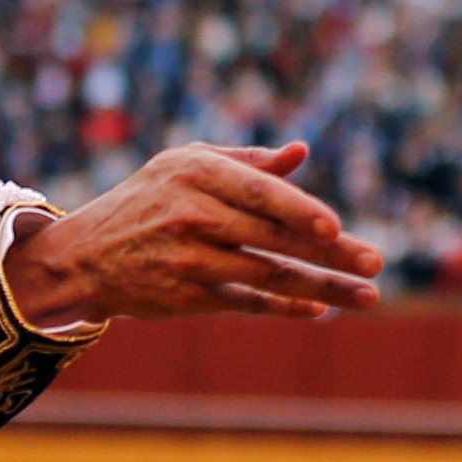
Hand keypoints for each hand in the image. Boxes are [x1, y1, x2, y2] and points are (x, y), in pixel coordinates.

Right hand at [5, 143, 383, 330]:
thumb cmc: (148, 199)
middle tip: (375, 264)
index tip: (336, 227)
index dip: (299, 211)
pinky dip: (285, 306)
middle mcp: (194, 216)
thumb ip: (247, 161)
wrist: (86, 254)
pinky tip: (318, 309)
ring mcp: (193, 261)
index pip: (259, 193)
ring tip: (368, 295)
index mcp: (197, 173)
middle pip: (275, 238)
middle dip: (331, 254)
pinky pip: (248, 303)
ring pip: (270, 275)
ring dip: (323, 288)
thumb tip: (301, 152)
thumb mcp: (186, 165)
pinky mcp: (191, 297)